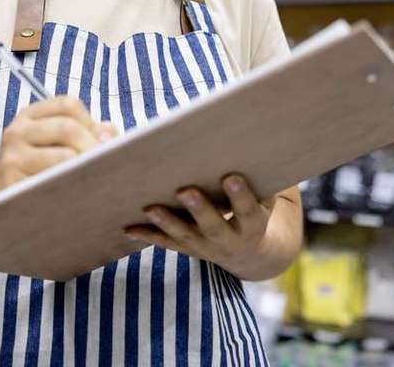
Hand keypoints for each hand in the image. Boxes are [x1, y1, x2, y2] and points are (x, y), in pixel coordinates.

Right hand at [0, 96, 116, 195]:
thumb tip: (109, 134)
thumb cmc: (35, 171)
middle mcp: (17, 132)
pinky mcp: (13, 185)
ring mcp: (13, 158)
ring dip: (87, 168)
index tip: (100, 142)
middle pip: (67, 128)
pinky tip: (82, 195)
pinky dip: (74, 187)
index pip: (68, 105)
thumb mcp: (53, 145)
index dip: (90, 121)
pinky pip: (54, 183)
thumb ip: (84, 133)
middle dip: (93, 147)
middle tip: (107, 164)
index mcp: (29, 116)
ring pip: (64, 156)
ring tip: (98, 179)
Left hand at [124, 174, 275, 273]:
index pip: (248, 211)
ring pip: (185, 236)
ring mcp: (206, 248)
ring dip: (167, 222)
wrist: (248, 252)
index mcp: (253, 225)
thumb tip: (249, 141)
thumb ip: (259, 176)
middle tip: (185, 191)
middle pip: (213, 226)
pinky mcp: (188, 249)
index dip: (241, 196)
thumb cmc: (254, 208)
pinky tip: (128, 227)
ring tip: (150, 208)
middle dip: (199, 209)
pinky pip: (166, 243)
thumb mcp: (265, 197)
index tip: (231, 177)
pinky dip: (148, 235)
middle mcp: (229, 240)